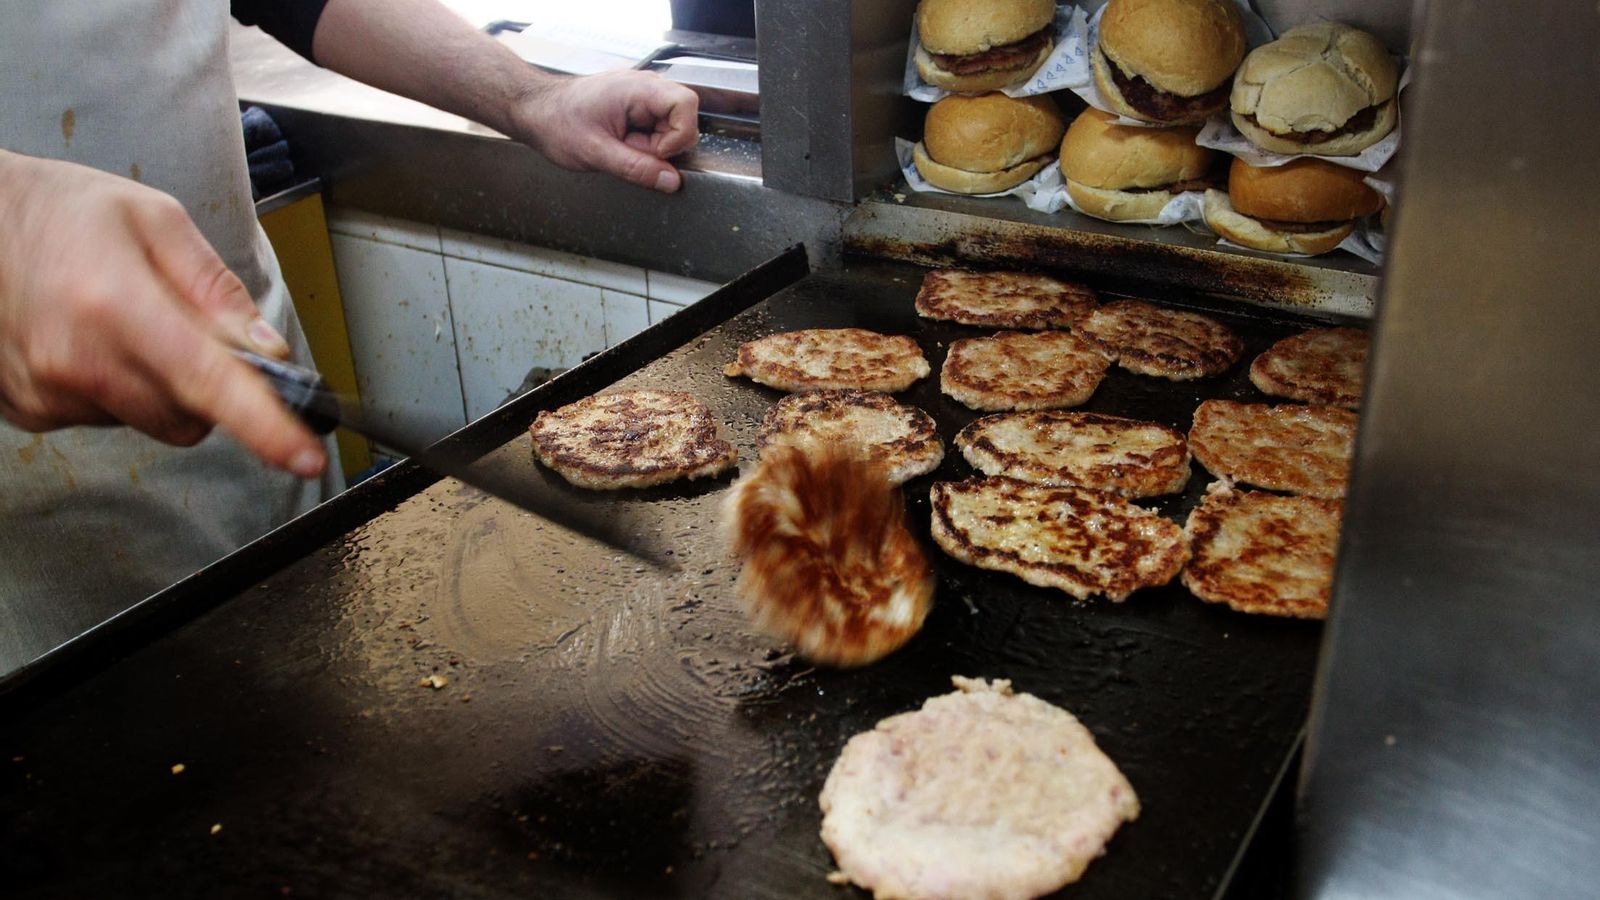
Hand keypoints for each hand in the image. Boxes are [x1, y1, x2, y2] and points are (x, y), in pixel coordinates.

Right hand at [0, 151, 325, 476]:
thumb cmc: (59, 212)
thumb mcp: (155, 220)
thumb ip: (216, 288)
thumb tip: (265, 347)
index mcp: (115, 305)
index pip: (209, 382)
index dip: (266, 426)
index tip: (304, 454)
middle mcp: (77, 359)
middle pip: (189, 418)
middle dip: (208, 388)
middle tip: (188, 332)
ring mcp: (49, 393)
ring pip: (150, 421)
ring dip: (159, 386)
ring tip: (122, 322)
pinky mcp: (32, 411)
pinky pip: (107, 418)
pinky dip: (116, 388)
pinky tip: (90, 340)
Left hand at [514, 70, 699, 192]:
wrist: (536, 110)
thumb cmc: (557, 122)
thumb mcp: (596, 153)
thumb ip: (637, 169)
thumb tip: (671, 181)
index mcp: (637, 89)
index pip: (686, 104)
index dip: (679, 135)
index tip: (656, 154)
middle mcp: (644, 86)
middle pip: (683, 118)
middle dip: (664, 145)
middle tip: (631, 150)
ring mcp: (642, 95)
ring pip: (671, 127)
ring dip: (652, 146)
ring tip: (622, 145)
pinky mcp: (637, 107)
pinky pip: (657, 129)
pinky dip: (644, 143)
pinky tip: (622, 142)